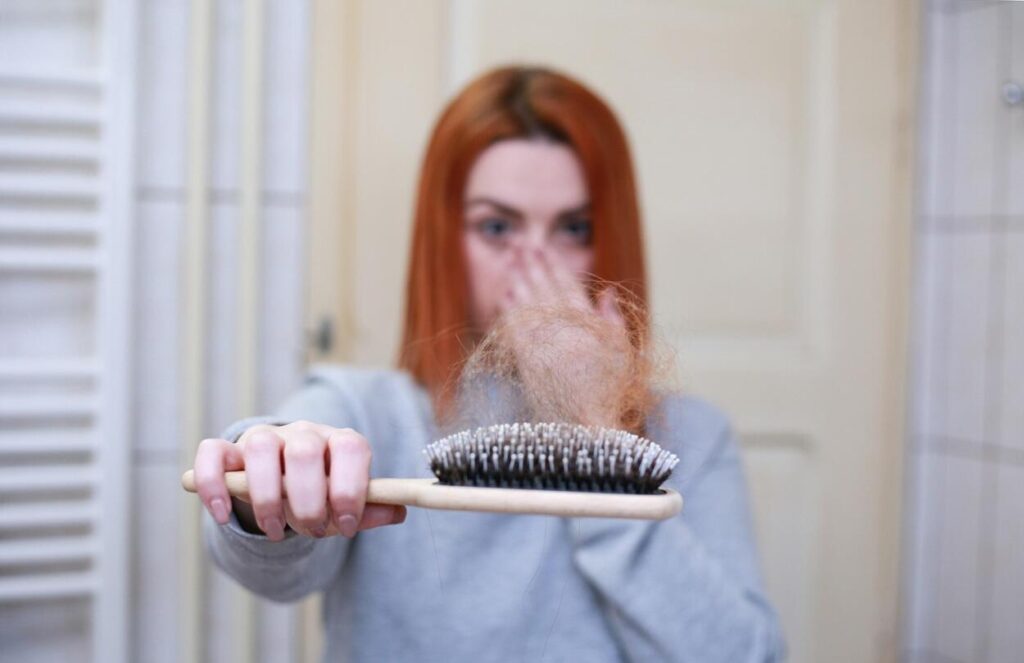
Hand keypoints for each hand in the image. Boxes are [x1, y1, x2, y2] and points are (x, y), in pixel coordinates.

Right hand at [193, 421, 406, 540]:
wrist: (282, 482)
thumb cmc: (321, 494)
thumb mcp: (346, 504)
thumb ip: (369, 509)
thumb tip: (398, 511)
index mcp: (339, 441)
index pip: (351, 448)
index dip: (350, 488)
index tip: (346, 525)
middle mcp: (303, 433)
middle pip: (305, 451)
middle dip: (308, 501)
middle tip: (312, 530)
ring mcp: (264, 438)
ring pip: (261, 448)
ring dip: (267, 498)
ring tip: (276, 530)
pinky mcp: (229, 450)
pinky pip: (213, 453)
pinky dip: (214, 485)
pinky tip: (223, 516)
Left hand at [496, 247, 630, 426]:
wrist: (591, 427)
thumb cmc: (612, 393)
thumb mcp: (623, 354)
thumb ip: (614, 320)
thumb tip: (607, 291)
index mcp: (590, 326)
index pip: (568, 287)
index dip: (553, 265)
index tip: (543, 248)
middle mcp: (566, 331)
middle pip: (544, 289)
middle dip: (532, 265)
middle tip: (521, 245)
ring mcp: (546, 346)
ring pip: (528, 305)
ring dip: (518, 280)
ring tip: (510, 261)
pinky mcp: (529, 363)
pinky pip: (515, 330)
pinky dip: (509, 311)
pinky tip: (503, 296)